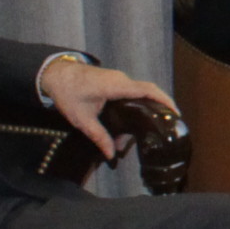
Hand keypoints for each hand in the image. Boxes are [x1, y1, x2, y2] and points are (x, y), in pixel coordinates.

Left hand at [39, 56, 173, 160]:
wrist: (54, 74)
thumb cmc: (68, 94)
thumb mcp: (82, 119)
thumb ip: (99, 136)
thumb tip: (111, 154)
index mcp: (117, 86)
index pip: (148, 90)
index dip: (164, 100)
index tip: (175, 113)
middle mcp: (122, 80)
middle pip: (148, 92)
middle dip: (158, 107)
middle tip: (163, 126)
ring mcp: (118, 78)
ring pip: (139, 92)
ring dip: (144, 107)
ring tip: (146, 128)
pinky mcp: (114, 80)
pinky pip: (132, 90)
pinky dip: (137, 103)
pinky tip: (134, 119)